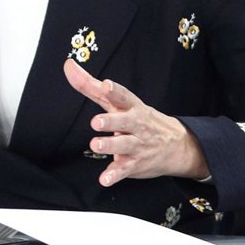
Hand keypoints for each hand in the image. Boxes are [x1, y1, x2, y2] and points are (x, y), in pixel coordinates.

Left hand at [63, 59, 209, 185]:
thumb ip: (90, 86)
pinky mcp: (134, 164)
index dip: (115, 91)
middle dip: (110, 121)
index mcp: (131, 107)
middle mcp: (135, 125)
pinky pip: (123, 170)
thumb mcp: (118, 102)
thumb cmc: (138, 119)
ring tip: (96, 144)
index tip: (106, 85)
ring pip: (123, 146)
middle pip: (124, 122)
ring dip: (110, 145)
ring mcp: (136, 145)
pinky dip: (114, 175)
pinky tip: (104, 179)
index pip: (123, 96)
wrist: (176, 145)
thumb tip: (68, 65)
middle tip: (96, 122)